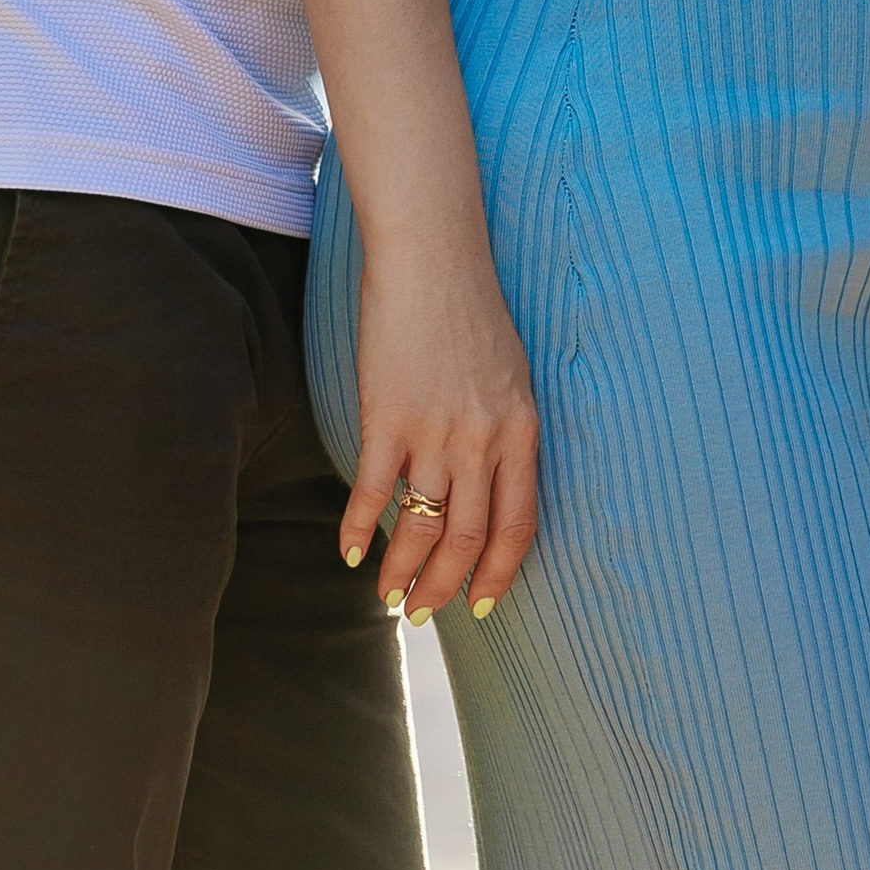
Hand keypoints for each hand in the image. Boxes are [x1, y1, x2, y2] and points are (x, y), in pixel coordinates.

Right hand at [342, 233, 540, 625]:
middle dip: (443, 587)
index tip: (481, 604)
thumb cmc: (471, 307)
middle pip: (466, 539)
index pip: (517, 527)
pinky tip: (348, 552)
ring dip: (401, 570)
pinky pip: (372, 490)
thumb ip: (503, 430)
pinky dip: (358, 528)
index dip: (497, 573)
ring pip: (420, 526)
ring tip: (386, 596)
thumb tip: (488, 480)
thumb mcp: (511, 373)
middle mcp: (483, 441)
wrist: (432, 256)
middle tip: (422, 613)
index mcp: (521, 431)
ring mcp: (434, 431)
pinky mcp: (387, 416)